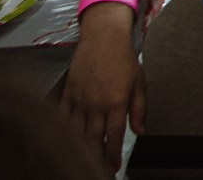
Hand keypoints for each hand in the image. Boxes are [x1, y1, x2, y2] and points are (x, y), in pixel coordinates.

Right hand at [63, 9, 146, 173]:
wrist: (103, 37)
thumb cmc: (124, 59)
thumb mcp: (139, 83)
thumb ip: (139, 109)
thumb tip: (140, 131)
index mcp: (117, 103)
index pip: (115, 136)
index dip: (112, 155)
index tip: (113, 168)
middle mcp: (96, 105)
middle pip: (93, 139)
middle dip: (95, 158)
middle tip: (97, 171)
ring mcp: (79, 100)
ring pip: (76, 132)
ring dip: (79, 149)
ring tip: (81, 162)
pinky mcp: (67, 93)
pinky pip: (62, 117)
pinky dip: (62, 131)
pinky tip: (62, 142)